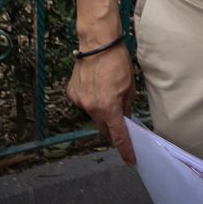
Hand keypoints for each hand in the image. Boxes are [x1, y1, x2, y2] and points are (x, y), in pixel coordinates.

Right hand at [66, 44, 136, 164]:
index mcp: (109, 108)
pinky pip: (83, 102)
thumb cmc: (118, 61)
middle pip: (103, 128)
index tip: (130, 160)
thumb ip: (126, 107)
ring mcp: (79, 101)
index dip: (125, 149)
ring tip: (107, 91)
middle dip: (112, 127)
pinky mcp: (72, 93)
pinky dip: (90, 99)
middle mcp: (91, 108)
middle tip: (120, 119)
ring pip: (93, 114)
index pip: (118, 136)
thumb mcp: (129, 86)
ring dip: (101, 110)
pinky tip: (96, 85)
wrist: (98, 44)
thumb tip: (125, 119)